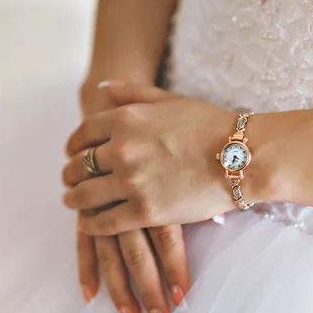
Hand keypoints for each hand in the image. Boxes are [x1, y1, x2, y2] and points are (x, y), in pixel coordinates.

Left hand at [71, 81, 189, 312]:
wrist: (242, 157)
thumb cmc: (211, 125)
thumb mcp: (170, 99)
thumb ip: (133, 92)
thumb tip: (102, 87)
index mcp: (126, 119)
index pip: (82, 134)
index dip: (72, 146)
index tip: (72, 154)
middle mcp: (122, 149)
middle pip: (79, 166)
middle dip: (70, 175)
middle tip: (70, 182)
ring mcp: (131, 182)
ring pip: (85, 195)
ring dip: (74, 200)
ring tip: (73, 203)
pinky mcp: (144, 212)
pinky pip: (104, 222)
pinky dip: (90, 225)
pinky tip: (88, 224)